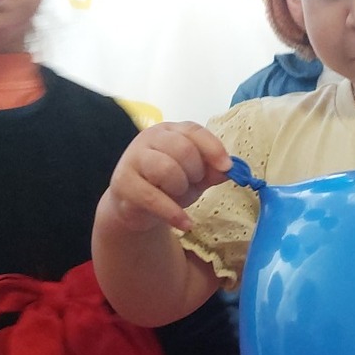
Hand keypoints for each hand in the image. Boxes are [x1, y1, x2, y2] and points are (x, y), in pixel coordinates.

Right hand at [102, 121, 232, 234]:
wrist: (136, 207)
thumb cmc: (167, 185)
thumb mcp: (195, 177)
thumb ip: (213, 170)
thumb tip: (230, 169)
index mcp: (170, 131)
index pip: (193, 130)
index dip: (213, 148)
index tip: (226, 167)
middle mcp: (150, 139)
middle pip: (182, 149)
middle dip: (195, 171)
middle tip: (193, 184)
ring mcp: (133, 158)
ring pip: (166, 169)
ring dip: (180, 188)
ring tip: (179, 196)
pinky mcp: (123, 183)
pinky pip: (152, 197)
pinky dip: (172, 213)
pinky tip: (184, 223)